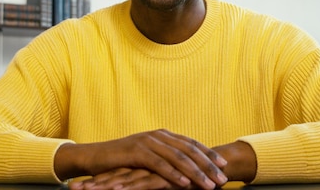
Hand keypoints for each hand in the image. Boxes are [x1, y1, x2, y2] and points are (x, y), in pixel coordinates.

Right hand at [55, 129, 227, 189]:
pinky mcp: (136, 152)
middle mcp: (158, 136)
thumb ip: (166, 158)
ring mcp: (147, 142)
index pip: (191, 144)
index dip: (209, 154)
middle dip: (208, 165)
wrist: (95, 156)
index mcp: (163, 135)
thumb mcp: (148, 157)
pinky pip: (159, 165)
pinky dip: (174, 175)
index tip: (224, 165)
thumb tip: (187, 169)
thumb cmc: (123, 160)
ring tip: (209, 185)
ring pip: (178, 158)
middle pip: (189, 150)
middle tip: (222, 179)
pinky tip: (185, 184)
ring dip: (196, 173)